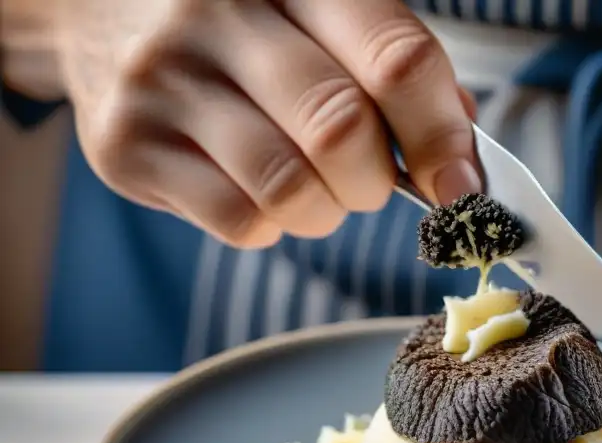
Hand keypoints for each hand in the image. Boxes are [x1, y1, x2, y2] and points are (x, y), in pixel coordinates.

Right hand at [52, 0, 478, 247]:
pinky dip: (274, 225)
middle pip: (341, 130)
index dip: (442, 136)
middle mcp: (217, 13)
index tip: (462, 187)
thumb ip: (392, 67)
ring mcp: (163, 79)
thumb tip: (462, 154)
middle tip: (371, 180)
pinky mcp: (127, 145)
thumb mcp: (320, 14)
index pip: (394, 58)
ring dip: (327, 211)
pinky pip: (241, 222)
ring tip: (316, 188)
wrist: (101, 10)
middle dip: (377, 180)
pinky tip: (261, 191)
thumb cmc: (242, 22)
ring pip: (290, 189)